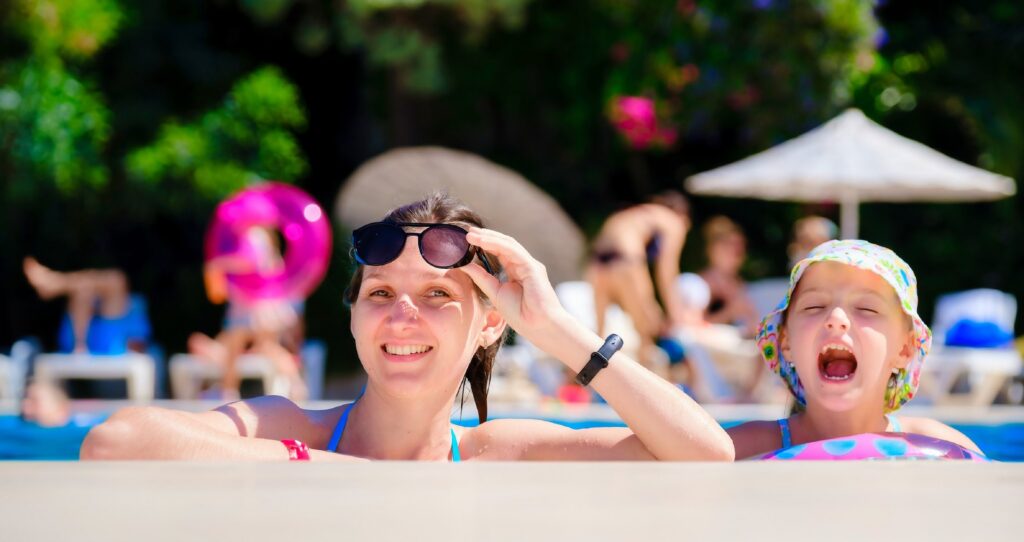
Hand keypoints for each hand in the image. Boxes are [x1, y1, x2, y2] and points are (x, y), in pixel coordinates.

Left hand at [460, 228, 571, 345]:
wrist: (538, 327)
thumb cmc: (521, 314)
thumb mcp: (494, 293)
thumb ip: (481, 278)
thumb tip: (465, 265)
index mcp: (516, 271)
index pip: (499, 252)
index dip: (484, 244)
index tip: (467, 240)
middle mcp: (523, 264)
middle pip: (503, 244)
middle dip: (485, 236)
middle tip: (467, 232)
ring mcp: (529, 264)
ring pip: (507, 244)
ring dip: (488, 237)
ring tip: (471, 235)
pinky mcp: (532, 267)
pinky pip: (513, 251)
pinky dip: (497, 244)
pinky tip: (482, 241)